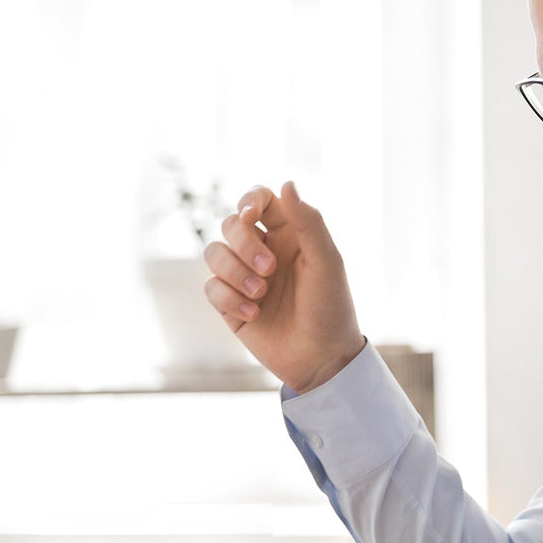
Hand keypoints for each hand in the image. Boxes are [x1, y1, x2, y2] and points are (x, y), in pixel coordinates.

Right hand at [203, 182, 365, 392]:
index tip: (251, 215)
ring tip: (261, 295)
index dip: (248, 201)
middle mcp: (264, 251)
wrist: (322, 359)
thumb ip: (308, 221)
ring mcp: (244, 277)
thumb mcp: (327, 261)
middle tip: (269, 270)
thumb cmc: (331, 307)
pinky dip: (229, 299)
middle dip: (244, 245)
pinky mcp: (230, 305)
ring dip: (234, 272)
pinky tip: (254, 315)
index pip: (259, 200)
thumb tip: (286, 183)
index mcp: (289, 234)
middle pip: (231, 224)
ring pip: (214, 253)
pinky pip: (211, 287)